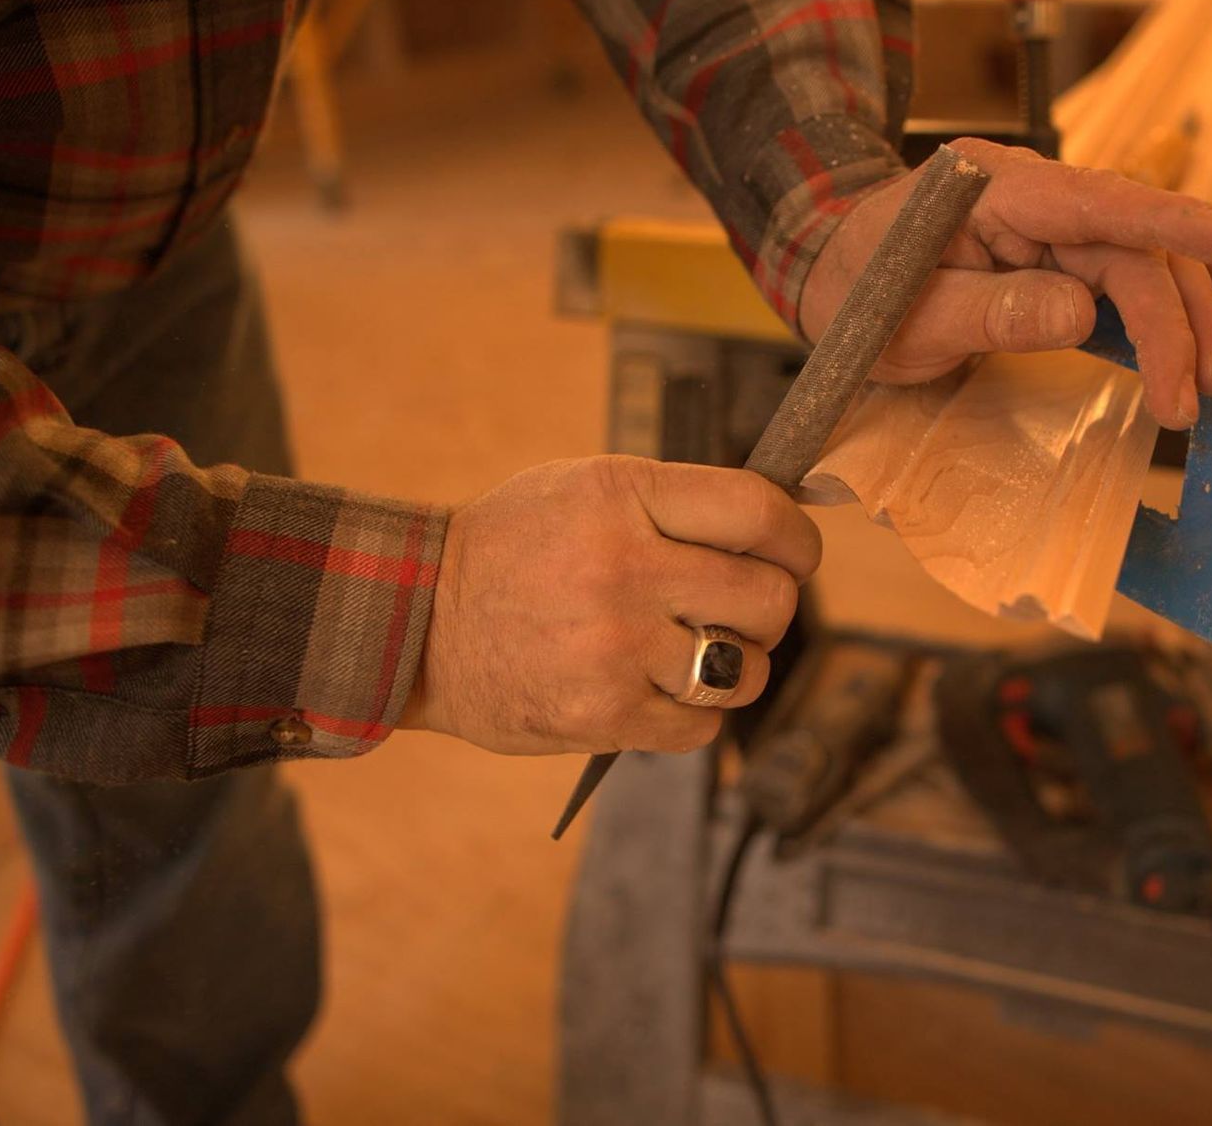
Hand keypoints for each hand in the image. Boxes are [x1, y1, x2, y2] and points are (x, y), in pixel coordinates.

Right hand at [402, 456, 819, 754]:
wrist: (412, 622)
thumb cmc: (512, 546)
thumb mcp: (585, 486)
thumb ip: (675, 500)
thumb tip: (779, 525)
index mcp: (623, 495)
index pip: (760, 513)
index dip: (799, 541)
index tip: (796, 556)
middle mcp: (625, 567)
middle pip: (769, 599)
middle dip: (771, 610)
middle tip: (739, 612)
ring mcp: (615, 646)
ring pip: (747, 670)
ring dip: (737, 667)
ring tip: (695, 654)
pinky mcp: (603, 713)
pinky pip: (703, 726)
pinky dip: (694, 714)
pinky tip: (657, 691)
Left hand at [801, 138, 1211, 429]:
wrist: (831, 272)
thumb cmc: (859, 291)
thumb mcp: (909, 318)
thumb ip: (990, 312)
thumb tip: (1081, 313)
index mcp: (995, 190)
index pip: (1098, 202)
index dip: (1171, 223)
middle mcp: (1037, 195)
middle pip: (1133, 247)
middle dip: (1177, 321)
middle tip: (1197, 395)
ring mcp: (1052, 223)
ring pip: (1143, 265)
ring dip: (1184, 323)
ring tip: (1210, 384)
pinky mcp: (1059, 255)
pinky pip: (1125, 278)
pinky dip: (1164, 314)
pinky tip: (1203, 338)